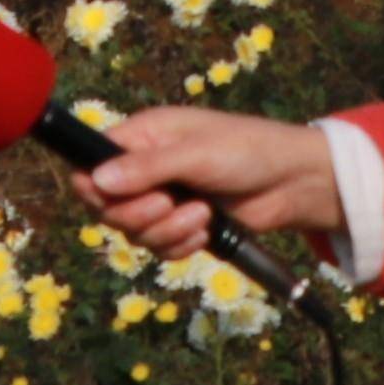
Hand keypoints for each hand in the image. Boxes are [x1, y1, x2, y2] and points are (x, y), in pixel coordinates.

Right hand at [72, 107, 342, 263]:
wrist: (292, 183)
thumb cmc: (247, 151)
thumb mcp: (195, 154)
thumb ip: (146, 168)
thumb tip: (96, 180)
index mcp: (143, 136)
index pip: (91, 164)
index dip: (95, 187)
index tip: (113, 198)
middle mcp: (146, 168)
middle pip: (107, 207)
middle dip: (139, 214)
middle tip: (169, 203)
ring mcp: (163, 198)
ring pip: (134, 233)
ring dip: (167, 231)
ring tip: (202, 215)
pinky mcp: (182, 225)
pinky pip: (160, 248)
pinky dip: (181, 245)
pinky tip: (206, 230)